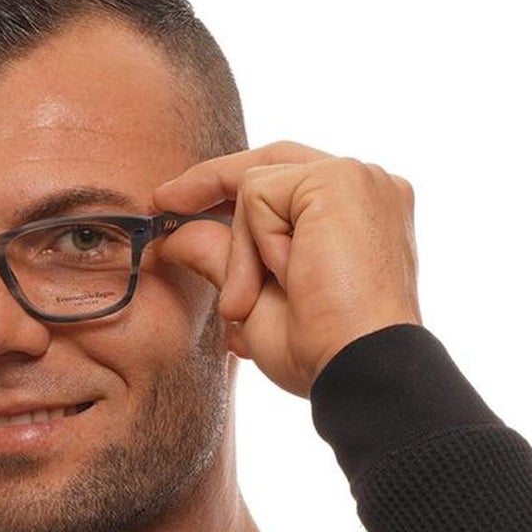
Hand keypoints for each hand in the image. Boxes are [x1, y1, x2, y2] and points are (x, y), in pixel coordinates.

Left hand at [151, 141, 421, 398]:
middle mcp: (368, 186)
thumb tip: (175, 238)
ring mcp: (358, 178)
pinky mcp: (339, 179)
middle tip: (163, 202)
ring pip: (257, 185)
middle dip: (211, 182)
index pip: (289, 180)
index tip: (177, 204)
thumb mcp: (259, 301)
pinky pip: (258, 194)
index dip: (231, 187)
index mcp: (362, 212)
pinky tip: (285, 280)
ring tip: (251, 304)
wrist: (361, 369)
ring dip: (241, 251)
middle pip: (272, 163)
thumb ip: (224, 260)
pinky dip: (255, 245)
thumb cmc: (323, 350)